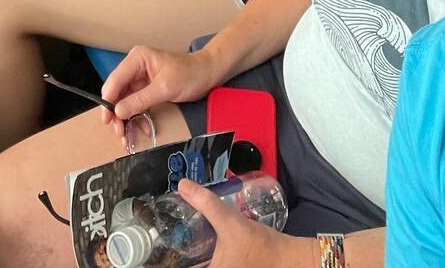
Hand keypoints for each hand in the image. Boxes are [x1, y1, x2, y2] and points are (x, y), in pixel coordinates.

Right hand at [101, 46, 222, 140]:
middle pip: (117, 92)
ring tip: (127, 135)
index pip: (115, 81)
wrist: (209, 73)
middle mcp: (135, 67)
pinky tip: (140, 128)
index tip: (107, 120)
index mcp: (137, 59)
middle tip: (119, 132)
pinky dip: (136, 117)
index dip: (108, 101)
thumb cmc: (189, 75)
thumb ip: (140, 100)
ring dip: (125, 118)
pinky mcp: (147, 88)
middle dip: (117, 113)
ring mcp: (140, 78)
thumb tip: (118, 112)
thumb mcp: (164, 88)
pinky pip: (135, 104)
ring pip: (124, 101)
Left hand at [175, 180, 308, 266]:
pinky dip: (202, 252)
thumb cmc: (259, 246)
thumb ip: (206, 204)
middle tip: (166, 234)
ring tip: (179, 234)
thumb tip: (183, 185)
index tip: (156, 246)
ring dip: (189, 252)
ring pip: (197, 262)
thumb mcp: (230, 223)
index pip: (176, 267)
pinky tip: (201, 238)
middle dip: (177, 253)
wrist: (287, 257)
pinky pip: (209, 261)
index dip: (163, 260)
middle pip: (186, 263)